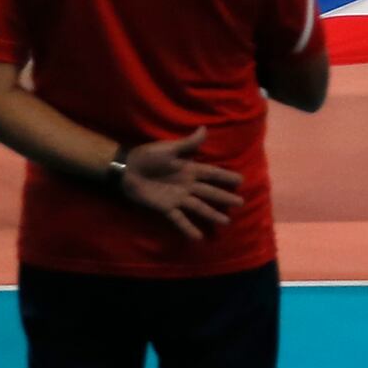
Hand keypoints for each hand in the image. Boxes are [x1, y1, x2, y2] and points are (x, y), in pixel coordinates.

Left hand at [116, 128, 245, 241]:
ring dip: (212, 214)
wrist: (127, 169)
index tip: (240, 181)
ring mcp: (177, 197)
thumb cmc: (148, 156)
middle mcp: (187, 184)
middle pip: (209, 192)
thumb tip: (204, 129)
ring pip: (198, 207)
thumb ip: (187, 143)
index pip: (212, 174)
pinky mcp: (166, 208)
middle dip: (224, 197)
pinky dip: (188, 228)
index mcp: (189, 169)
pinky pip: (179, 219)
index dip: (225, 177)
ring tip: (225, 222)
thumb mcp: (169, 148)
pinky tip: (197, 237)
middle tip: (240, 203)